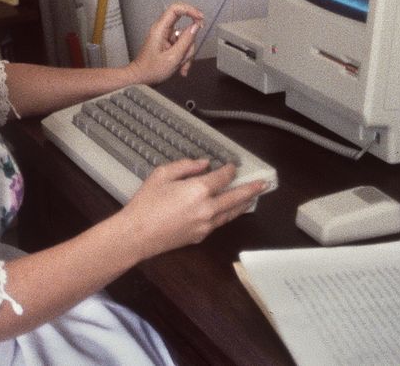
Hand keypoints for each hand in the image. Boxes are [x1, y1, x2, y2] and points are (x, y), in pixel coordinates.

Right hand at [119, 159, 268, 260]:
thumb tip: (203, 164)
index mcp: (198, 190)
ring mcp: (205, 224)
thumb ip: (185, 166)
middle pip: (236, 197)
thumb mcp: (162, 174)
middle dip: (251, 189)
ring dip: (244, 204)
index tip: (233, 166)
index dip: (230, 170)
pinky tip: (229, 211)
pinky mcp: (200, 236)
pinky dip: (228, 215)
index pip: (223, 177)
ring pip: (232, 213)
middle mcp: (207, 208)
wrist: (136, 234)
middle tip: (263, 184)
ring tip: (253, 197)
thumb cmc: (145, 204)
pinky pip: (220, 223)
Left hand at [127, 2, 205, 82]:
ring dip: (187, 54)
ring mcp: (166, 37)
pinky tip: (180, 67)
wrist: (141, 79)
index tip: (200, 18)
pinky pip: (182, 47)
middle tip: (184, 57)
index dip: (190, 10)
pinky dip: (184, 57)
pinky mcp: (168, 44)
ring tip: (180, 65)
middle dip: (190, 44)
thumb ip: (186, 41)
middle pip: (185, 28)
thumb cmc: (151, 70)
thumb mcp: (173, 57)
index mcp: (160, 29)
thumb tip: (196, 27)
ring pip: (186, 39)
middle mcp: (162, 30)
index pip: (176, 9)